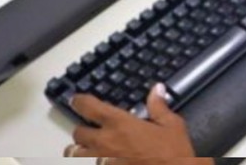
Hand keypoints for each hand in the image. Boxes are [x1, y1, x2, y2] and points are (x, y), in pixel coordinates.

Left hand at [63, 84, 200, 163]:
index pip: (88, 107)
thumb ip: (159, 108)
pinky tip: (98, 163)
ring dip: (78, 152)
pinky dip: (88, 164)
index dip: (79, 101)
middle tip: (91, 132)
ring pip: (73, 155)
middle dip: (83, 131)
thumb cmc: (173, 155)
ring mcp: (100, 162)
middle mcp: (104, 142)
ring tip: (87, 153)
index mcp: (120, 124)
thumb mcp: (172, 127)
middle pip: (77, 132)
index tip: (77, 100)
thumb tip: (156, 89)